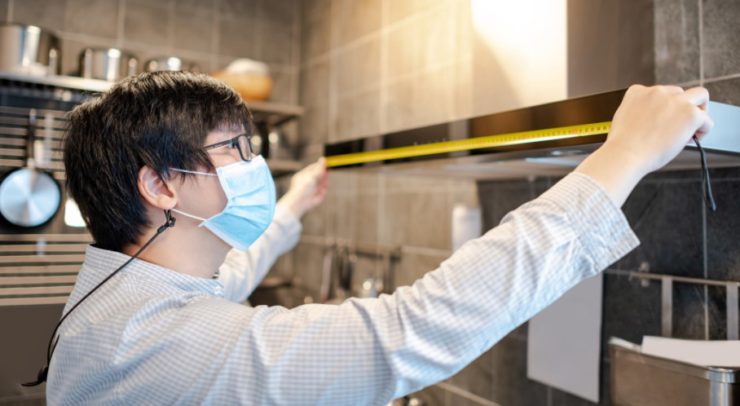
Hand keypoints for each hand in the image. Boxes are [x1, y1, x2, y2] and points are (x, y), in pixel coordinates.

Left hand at [280, 157, 328, 218]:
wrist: (301, 202)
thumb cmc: (302, 187)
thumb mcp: (311, 175)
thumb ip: (318, 168)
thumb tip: (323, 159)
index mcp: (304, 175)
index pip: (313, 167)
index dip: (320, 164)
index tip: (326, 161)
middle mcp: (309, 181)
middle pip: (319, 173)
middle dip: (324, 170)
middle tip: (330, 165)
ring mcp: (314, 187)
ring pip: (322, 179)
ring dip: (325, 176)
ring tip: (327, 173)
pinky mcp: (319, 193)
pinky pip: (324, 186)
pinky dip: (325, 183)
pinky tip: (325, 182)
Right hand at [576, 85, 713, 205]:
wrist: (625, 154)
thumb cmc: (623, 145)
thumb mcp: (623, 119)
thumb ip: (640, 113)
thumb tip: (655, 121)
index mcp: (637, 92)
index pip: (658, 93)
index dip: (663, 108)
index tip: (663, 121)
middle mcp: (657, 91)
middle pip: (679, 93)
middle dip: (681, 108)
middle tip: (678, 126)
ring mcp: (675, 101)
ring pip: (700, 95)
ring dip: (698, 110)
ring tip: (692, 128)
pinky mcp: (690, 114)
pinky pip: (707, 120)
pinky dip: (703, 130)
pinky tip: (694, 139)